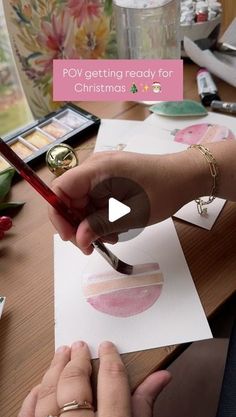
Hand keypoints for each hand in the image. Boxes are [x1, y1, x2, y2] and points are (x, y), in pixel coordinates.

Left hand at [17, 341, 170, 416]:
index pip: (112, 384)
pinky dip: (31, 400)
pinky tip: (38, 387)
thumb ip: (145, 408)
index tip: (107, 346)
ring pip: (48, 397)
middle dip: (77, 361)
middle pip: (76, 387)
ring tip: (60, 354)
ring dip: (53, 371)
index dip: (109, 359)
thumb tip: (161, 377)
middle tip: (79, 345)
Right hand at [49, 151, 200, 253]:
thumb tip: (79, 239)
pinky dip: (100, 218)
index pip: (60, 188)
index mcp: (98, 169)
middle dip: (77, 225)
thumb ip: (102, 225)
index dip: (58, 214)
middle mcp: (95, 168)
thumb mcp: (132, 214)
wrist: (185, 177)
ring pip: (82, 203)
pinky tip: (115, 229)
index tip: (71, 236)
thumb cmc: (163, 190)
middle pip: (69, 199)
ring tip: (111, 238)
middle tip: (91, 246)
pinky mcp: (109, 181)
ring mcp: (101, 174)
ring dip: (90, 224)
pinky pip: (94, 201)